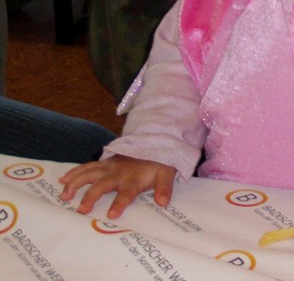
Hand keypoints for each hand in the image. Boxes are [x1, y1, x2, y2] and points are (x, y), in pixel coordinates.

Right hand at [59, 155, 176, 217]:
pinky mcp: (103, 163)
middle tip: (81, 210)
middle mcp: (118, 173)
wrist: (153, 142)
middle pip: (102, 185)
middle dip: (91, 197)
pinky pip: (86, 167)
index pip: (126, 194)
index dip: (119, 204)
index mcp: (133, 180)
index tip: (111, 215)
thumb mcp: (166, 174)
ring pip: (89, 173)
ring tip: (64, 196)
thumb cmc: (158, 163)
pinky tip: (61, 180)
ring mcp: (108, 167)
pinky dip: (73, 172)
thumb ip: (165, 188)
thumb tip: (164, 202)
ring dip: (76, 184)